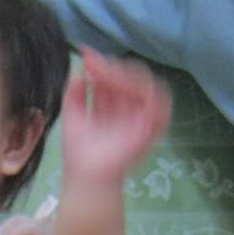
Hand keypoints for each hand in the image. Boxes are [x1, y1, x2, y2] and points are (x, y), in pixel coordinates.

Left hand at [60, 48, 171, 186]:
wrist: (86, 177)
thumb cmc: (78, 153)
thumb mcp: (72, 115)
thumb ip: (73, 91)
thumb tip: (79, 65)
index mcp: (108, 105)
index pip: (111, 77)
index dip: (102, 65)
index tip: (87, 57)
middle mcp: (125, 109)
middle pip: (129, 77)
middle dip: (114, 69)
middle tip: (97, 70)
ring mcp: (138, 118)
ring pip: (146, 85)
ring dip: (130, 78)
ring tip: (112, 79)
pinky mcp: (149, 129)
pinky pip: (162, 105)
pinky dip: (152, 95)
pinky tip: (131, 90)